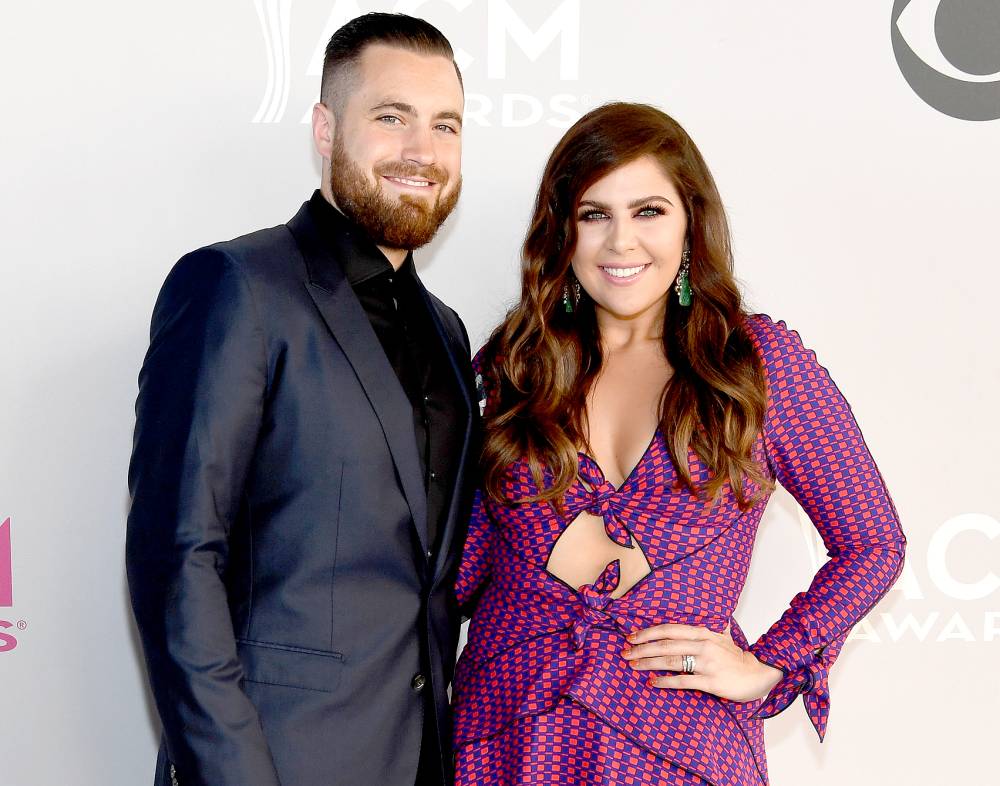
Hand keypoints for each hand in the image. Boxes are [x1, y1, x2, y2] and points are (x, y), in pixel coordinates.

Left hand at [621, 622, 783, 702]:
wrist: (759, 673)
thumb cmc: (737, 657)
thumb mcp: (722, 636)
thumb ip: (708, 627)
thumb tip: (702, 615)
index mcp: (702, 632)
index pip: (669, 629)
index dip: (648, 632)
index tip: (631, 636)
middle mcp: (703, 645)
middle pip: (665, 644)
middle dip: (642, 648)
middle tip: (625, 652)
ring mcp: (706, 663)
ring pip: (670, 661)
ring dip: (648, 663)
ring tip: (633, 665)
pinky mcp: (710, 681)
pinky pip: (683, 680)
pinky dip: (665, 681)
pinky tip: (652, 682)